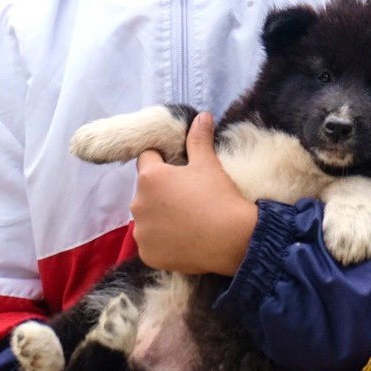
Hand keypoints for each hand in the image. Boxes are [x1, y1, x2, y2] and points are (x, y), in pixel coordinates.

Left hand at [131, 114, 258, 275]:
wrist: (233, 240)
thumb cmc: (219, 197)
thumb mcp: (208, 164)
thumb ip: (199, 139)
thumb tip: (202, 116)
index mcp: (150, 177)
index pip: (147, 158)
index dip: (164, 161)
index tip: (181, 171)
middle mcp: (137, 203)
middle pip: (145, 191)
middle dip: (160, 191)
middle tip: (188, 197)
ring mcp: (141, 232)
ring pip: (146, 217)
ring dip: (159, 216)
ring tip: (186, 221)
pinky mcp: (147, 254)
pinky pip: (150, 242)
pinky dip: (162, 241)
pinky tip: (183, 240)